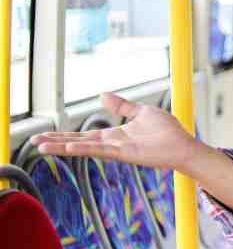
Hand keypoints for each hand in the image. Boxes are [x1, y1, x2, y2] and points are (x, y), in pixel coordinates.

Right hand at [29, 92, 201, 174]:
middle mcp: (112, 144)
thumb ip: (122, 106)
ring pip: (85, 148)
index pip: (83, 135)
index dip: (64, 135)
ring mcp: (117, 149)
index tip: (44, 134)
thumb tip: (103, 95)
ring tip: (41, 146)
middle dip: (56, 142)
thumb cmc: (167, 130)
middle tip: (33, 142)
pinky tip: (70, 148)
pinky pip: (103, 150)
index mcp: (115, 135)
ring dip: (63, 147)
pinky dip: (86, 148)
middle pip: (78, 142)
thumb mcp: (141, 112)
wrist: (183, 144)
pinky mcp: (126, 153)